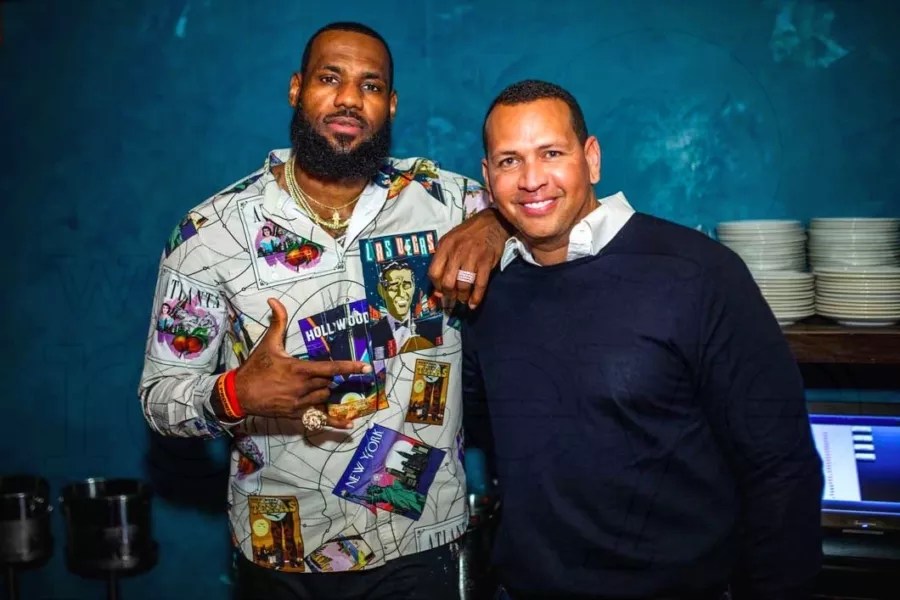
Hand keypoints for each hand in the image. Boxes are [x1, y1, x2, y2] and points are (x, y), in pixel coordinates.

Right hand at [233, 298, 370, 428]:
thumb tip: (274, 300)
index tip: (366, 367)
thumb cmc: (255, 368)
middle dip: (328, 377)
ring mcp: (300, 403)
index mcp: (299, 369)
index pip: (331, 368)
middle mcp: (303, 387)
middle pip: (329, 382)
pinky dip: (334, 422)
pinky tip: (348, 426)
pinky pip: (319, 418)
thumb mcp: (267, 344)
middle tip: (321, 372)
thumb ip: (277, 322)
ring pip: (325, 396)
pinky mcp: (296, 414)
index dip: (350, 367)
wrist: (239, 393)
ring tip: (313, 384)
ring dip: (325, 390)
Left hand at [428, 207, 511, 308]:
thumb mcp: (451, 241)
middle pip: (447, 282)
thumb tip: (439, 289)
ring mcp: (472, 256)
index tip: (441, 291)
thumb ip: (444, 262)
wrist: (492, 222)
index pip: (434, 272)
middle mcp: (456, 251)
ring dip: (462, 297)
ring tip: (464, 299)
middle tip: (453, 299)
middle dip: (449, 295)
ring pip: (463, 285)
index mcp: (445, 246)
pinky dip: (476, 297)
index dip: (436, 286)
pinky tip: (473, 304)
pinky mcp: (486, 261)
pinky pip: (480, 284)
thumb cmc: (469, 234)